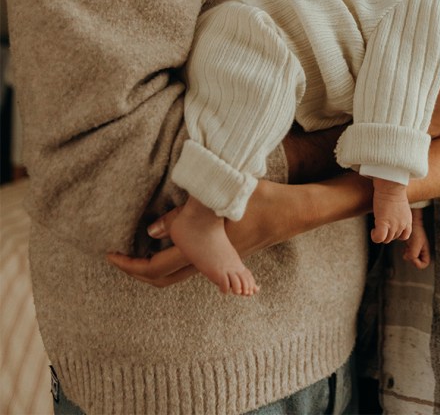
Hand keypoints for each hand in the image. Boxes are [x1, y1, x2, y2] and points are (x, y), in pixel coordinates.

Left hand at [106, 178, 329, 287]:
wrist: (290, 212)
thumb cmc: (257, 200)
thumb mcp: (219, 198)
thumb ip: (182, 212)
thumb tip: (152, 229)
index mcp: (200, 252)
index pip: (155, 268)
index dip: (129, 265)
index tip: (110, 256)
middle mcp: (206, 263)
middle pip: (162, 280)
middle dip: (136, 272)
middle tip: (118, 258)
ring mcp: (217, 261)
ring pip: (176, 274)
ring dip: (154, 266)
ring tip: (137, 251)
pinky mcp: (225, 255)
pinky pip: (189, 265)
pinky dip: (171, 260)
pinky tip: (168, 244)